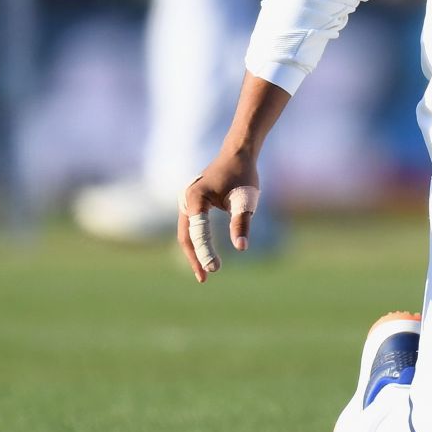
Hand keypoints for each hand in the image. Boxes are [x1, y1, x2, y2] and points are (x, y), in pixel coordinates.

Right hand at [177, 150, 260, 281]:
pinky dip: (197, 241)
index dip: (204, 252)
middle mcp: (186, 199)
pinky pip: (191, 226)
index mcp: (196, 198)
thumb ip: (242, 222)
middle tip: (205, 278)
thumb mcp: (246, 199)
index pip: (198, 232)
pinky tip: (205, 253)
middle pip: (186, 235)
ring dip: (194, 251)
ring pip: (186, 232)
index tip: (215, 269)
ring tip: (206, 271)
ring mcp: (186, 200)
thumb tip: (241, 248)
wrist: (237, 153)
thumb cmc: (243, 174)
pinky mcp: (192, 202)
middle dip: (194, 257)